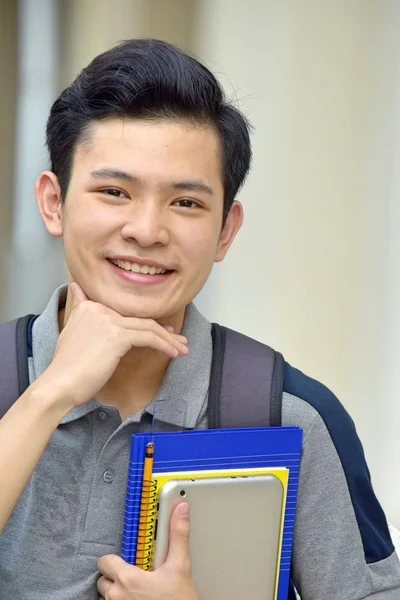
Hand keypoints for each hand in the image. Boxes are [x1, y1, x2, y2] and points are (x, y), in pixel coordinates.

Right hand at [38, 282, 187, 407]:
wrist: (59, 384)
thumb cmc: (67, 367)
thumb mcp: (71, 332)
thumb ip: (79, 310)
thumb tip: (76, 288)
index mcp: (90, 307)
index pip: (128, 314)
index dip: (148, 324)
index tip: (164, 332)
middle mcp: (100, 310)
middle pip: (141, 320)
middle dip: (164, 331)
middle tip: (179, 340)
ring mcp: (109, 322)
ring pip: (149, 327)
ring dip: (169, 339)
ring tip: (182, 348)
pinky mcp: (118, 337)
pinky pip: (149, 338)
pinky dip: (165, 345)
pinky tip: (174, 353)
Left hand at [97, 502, 197, 599]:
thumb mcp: (181, 567)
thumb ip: (178, 535)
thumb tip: (180, 510)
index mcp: (128, 580)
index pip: (105, 561)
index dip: (115, 559)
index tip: (127, 560)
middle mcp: (117, 597)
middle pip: (104, 579)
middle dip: (117, 577)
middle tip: (136, 577)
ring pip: (106, 596)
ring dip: (117, 593)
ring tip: (137, 592)